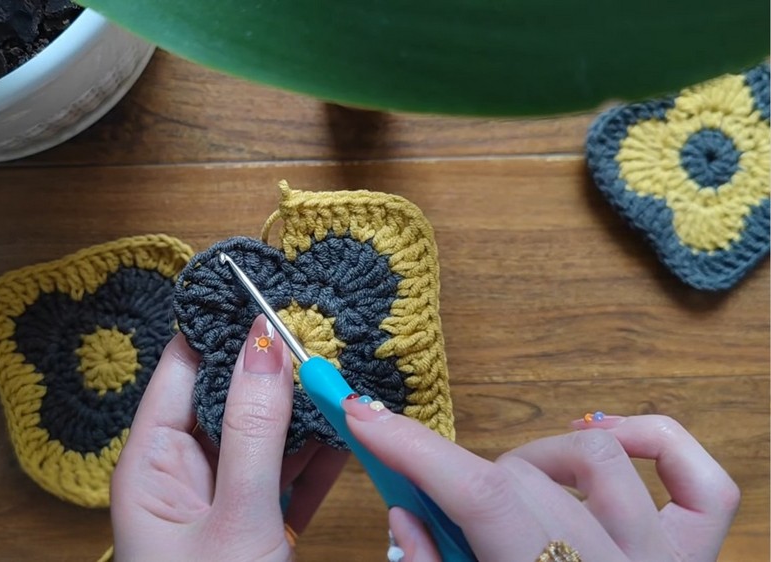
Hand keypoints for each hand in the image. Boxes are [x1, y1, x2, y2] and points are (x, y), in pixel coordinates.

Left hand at [111, 316, 348, 561]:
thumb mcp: (237, 518)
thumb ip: (254, 432)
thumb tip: (265, 342)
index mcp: (152, 465)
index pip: (183, 371)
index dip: (224, 331)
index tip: (272, 294)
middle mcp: (183, 476)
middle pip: (229, 399)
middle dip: (276, 370)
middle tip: (329, 332)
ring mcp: (221, 502)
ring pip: (265, 437)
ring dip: (306, 414)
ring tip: (349, 376)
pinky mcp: (256, 527)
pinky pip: (287, 476)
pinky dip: (317, 459)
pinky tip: (349, 434)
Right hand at [343, 401, 739, 561]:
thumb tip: (406, 512)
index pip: (483, 499)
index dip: (417, 449)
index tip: (365, 414)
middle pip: (524, 482)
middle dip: (459, 478)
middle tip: (432, 503)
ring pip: (597, 459)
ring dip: (535, 459)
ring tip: (510, 489)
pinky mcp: (698, 561)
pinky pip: (699, 480)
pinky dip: (651, 440)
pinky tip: (604, 436)